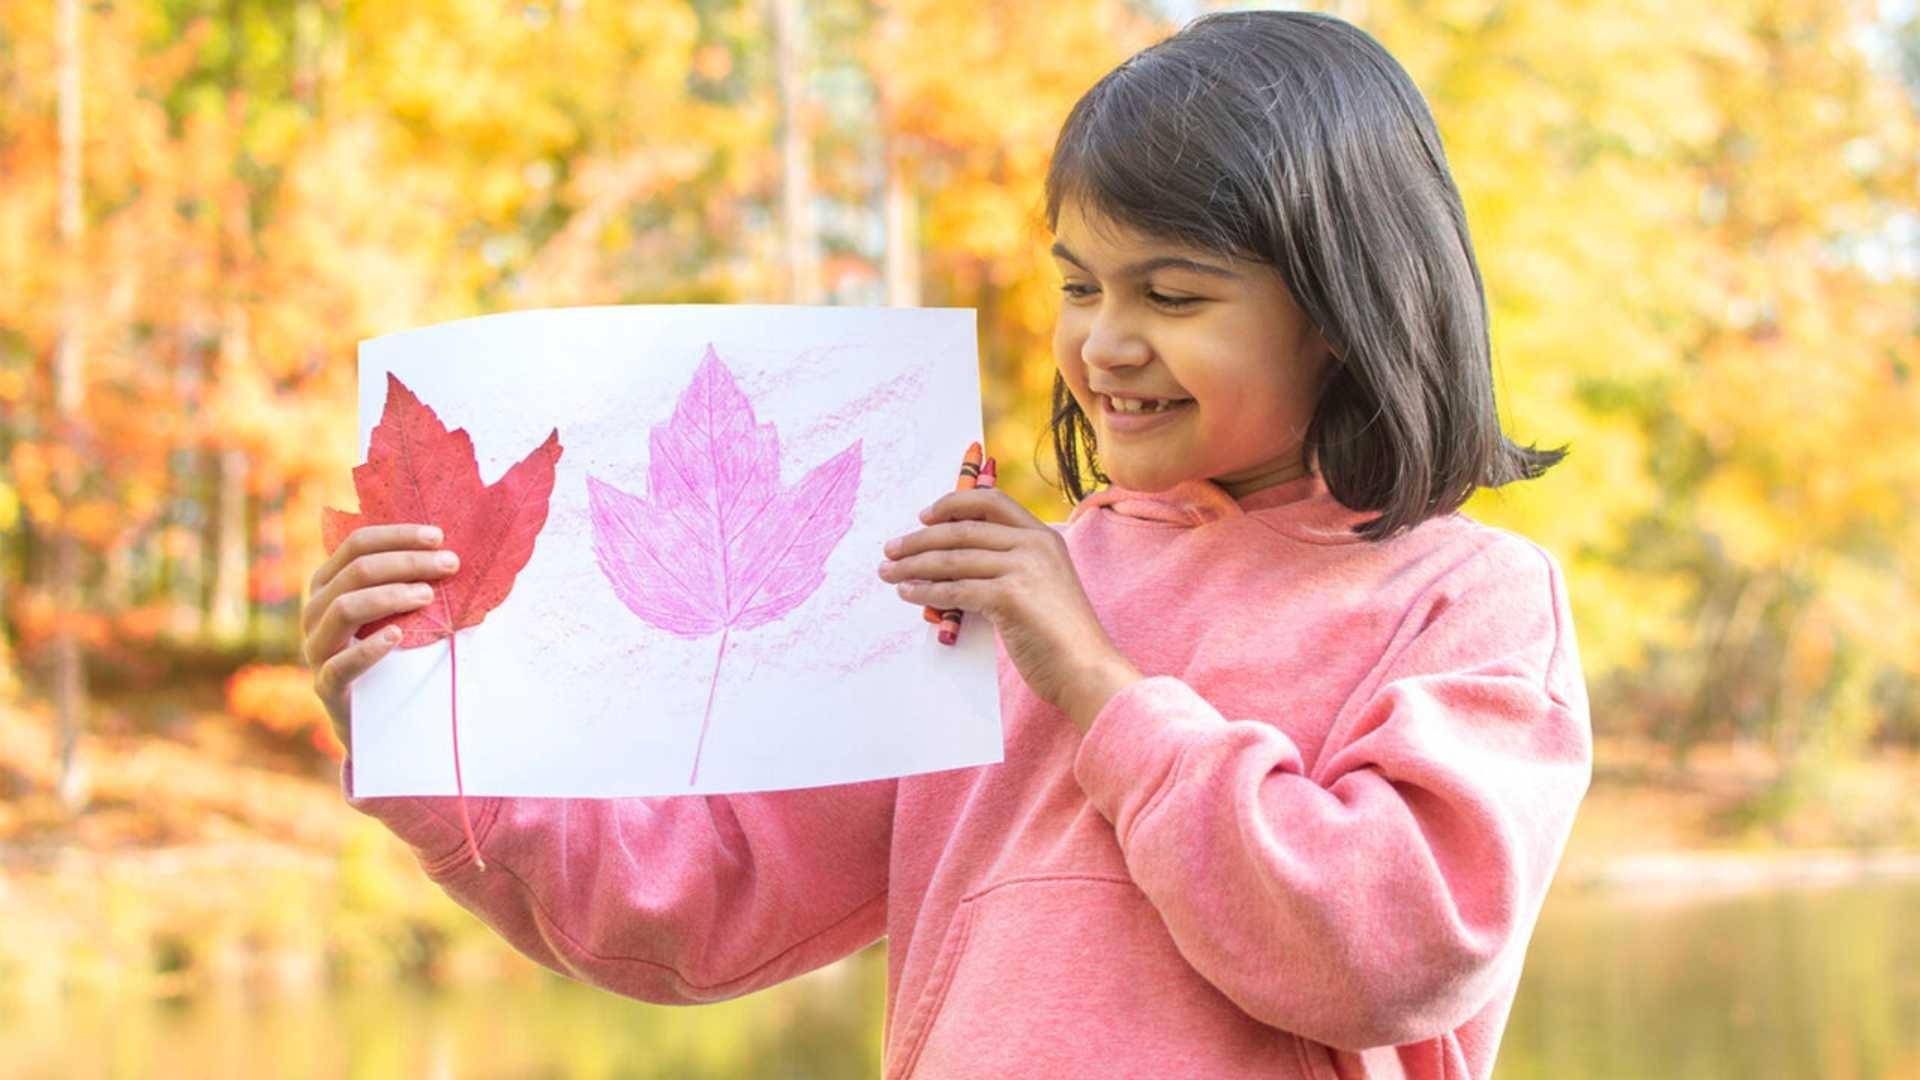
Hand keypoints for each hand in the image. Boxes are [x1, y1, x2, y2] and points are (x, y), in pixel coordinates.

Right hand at [301, 523, 461, 753]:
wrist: (375, 719)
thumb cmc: (393, 655)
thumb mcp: (397, 612)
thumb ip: (408, 582)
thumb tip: (451, 552)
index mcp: (329, 584)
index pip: (357, 545)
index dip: (397, 536)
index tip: (439, 537)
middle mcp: (315, 610)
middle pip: (356, 572)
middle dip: (407, 562)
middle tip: (449, 565)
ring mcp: (315, 648)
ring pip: (344, 608)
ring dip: (390, 596)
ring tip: (428, 596)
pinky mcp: (325, 686)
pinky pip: (340, 664)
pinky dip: (369, 648)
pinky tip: (396, 636)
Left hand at [877, 487, 1142, 728]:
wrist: (1087, 669)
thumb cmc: (1060, 637)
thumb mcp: (1041, 586)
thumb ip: (1010, 566)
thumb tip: (955, 563)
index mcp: (1043, 536)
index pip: (991, 502)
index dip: (953, 504)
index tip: (924, 515)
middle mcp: (1034, 544)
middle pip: (963, 530)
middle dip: (919, 539)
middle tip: (890, 549)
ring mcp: (1024, 568)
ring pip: (953, 559)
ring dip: (913, 565)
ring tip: (887, 572)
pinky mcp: (1010, 596)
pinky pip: (956, 589)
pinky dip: (925, 591)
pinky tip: (907, 594)